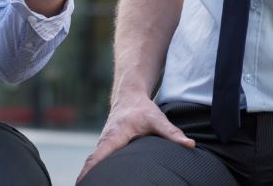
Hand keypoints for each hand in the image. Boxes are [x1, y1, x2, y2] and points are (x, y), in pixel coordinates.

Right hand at [77, 95, 193, 181]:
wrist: (129, 95)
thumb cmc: (142, 108)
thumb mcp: (157, 119)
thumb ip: (172, 133)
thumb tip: (190, 144)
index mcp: (115, 136)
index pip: (99, 156)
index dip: (89, 171)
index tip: (82, 182)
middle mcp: (105, 140)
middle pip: (93, 163)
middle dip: (88, 177)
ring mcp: (104, 142)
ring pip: (95, 161)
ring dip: (92, 175)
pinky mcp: (106, 145)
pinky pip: (98, 159)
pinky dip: (96, 170)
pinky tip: (98, 181)